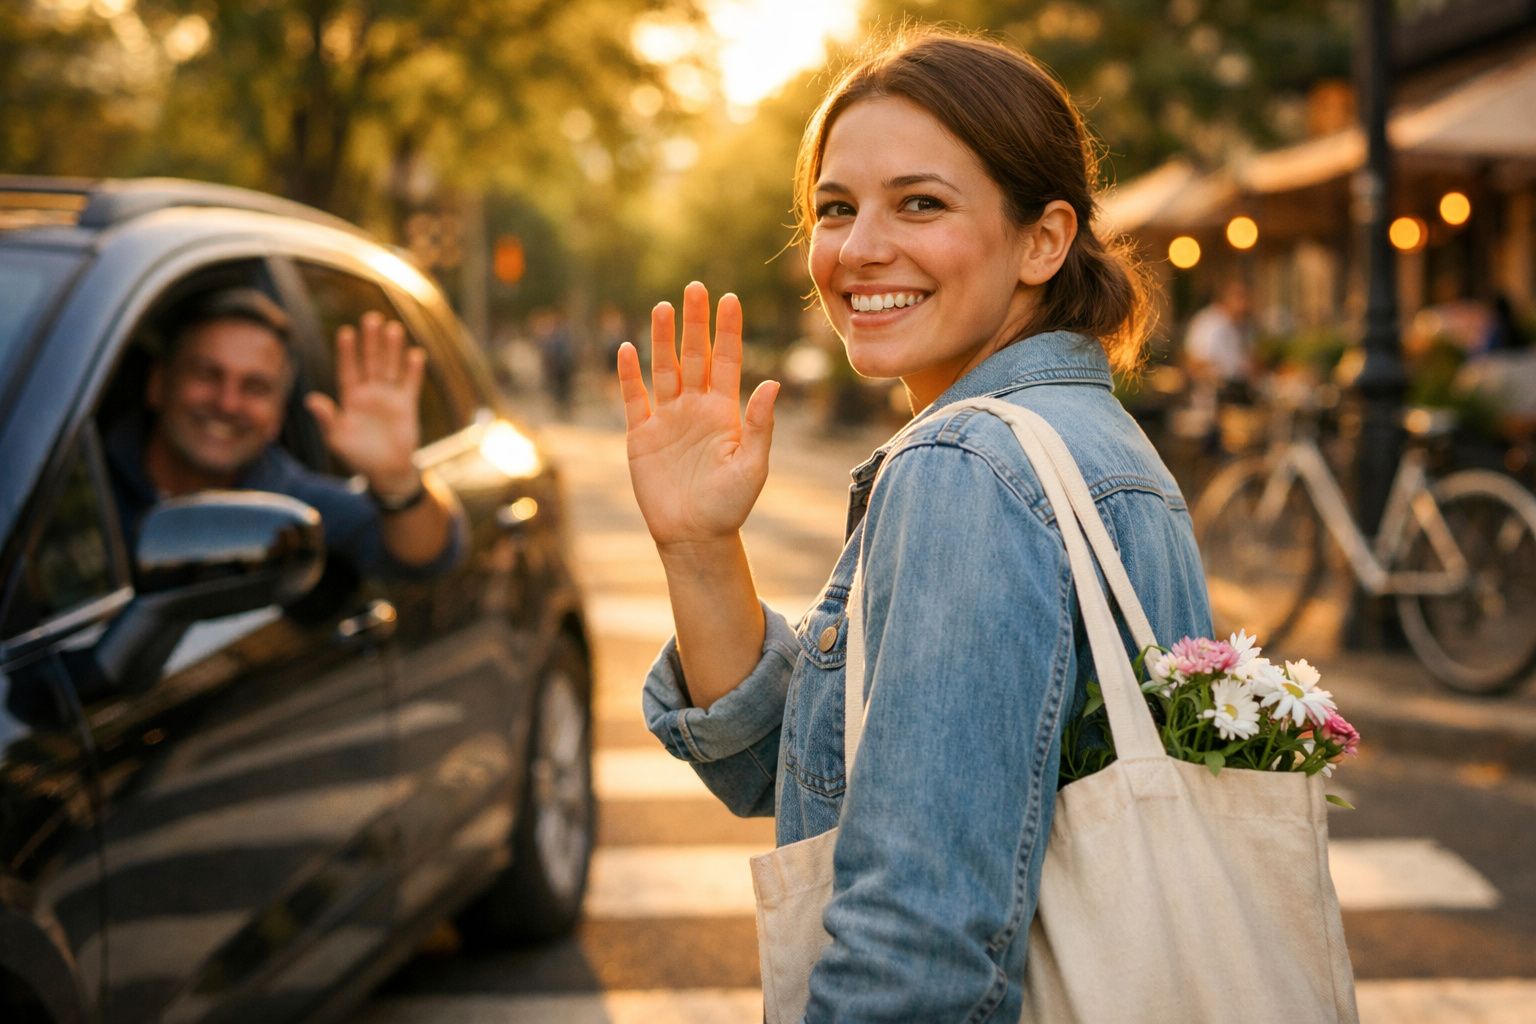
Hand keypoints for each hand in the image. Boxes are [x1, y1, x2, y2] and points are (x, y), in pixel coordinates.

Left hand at [304, 311, 423, 495]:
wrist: (386, 471)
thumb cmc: (358, 456)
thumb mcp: (337, 438)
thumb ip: (327, 418)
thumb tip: (311, 398)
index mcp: (350, 399)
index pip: (348, 369)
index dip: (347, 352)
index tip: (345, 332)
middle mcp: (369, 393)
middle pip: (370, 362)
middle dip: (370, 342)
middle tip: (371, 319)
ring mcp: (389, 398)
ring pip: (390, 367)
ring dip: (391, 349)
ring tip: (393, 328)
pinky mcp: (406, 406)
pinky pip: (410, 384)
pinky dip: (413, 370)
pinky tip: (415, 354)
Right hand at [618, 282, 778, 549]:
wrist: (694, 535)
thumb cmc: (729, 504)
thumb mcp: (752, 465)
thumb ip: (759, 424)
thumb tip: (772, 382)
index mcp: (725, 412)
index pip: (728, 361)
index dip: (728, 331)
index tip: (729, 298)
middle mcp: (696, 408)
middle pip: (694, 356)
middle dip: (695, 323)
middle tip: (695, 287)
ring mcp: (667, 419)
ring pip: (664, 369)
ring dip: (662, 339)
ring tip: (663, 306)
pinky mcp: (642, 435)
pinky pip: (634, 398)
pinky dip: (629, 375)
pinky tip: (626, 348)